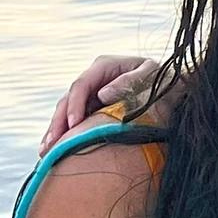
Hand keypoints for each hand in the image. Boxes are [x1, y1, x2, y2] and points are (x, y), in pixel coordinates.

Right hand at [42, 56, 158, 153]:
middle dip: (58, 121)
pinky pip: (73, 120)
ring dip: (56, 131)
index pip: (81, 84)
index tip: (73, 123)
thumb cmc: (162, 79)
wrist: (172, 86)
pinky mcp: (92, 106)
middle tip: (51, 144)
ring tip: (46, 151)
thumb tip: (102, 94)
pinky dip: (64, 134)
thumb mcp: (150, 75)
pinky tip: (53, 150)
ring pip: (66, 111)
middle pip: (68, 99)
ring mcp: (91, 93)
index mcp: (105, 65)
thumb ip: (129, 81)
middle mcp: (94, 78)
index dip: (74, 104)